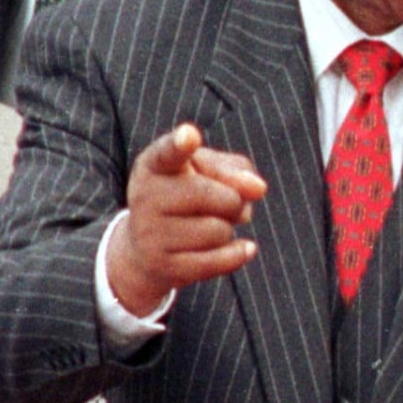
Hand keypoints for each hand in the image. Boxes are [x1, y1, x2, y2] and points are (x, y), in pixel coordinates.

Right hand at [108, 123, 267, 316]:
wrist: (148, 249)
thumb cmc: (186, 198)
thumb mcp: (206, 173)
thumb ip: (235, 170)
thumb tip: (257, 188)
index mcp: (155, 164)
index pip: (168, 152)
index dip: (180, 144)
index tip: (189, 135)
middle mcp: (145, 196)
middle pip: (213, 195)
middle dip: (232, 201)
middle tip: (224, 203)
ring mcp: (150, 234)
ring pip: (219, 230)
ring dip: (228, 229)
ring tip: (211, 226)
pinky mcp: (164, 266)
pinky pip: (219, 261)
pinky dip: (238, 253)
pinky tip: (243, 248)